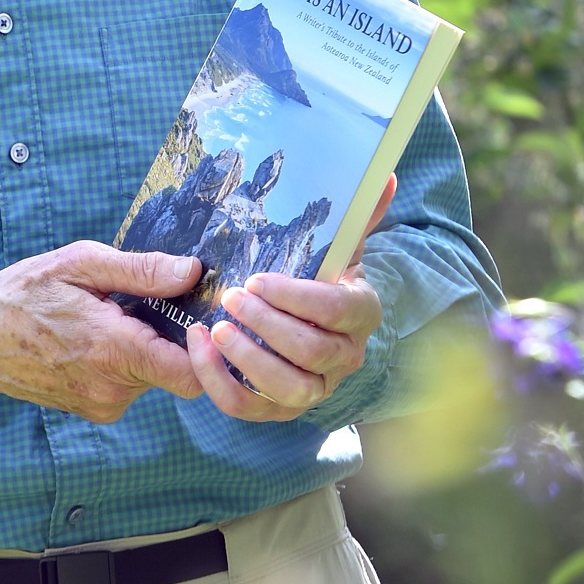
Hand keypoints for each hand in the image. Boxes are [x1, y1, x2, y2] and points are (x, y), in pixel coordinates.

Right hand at [0, 242, 204, 422]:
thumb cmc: (24, 294)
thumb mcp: (80, 264)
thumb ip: (141, 270)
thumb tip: (192, 271)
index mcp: (114, 351)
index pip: (191, 372)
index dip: (206, 348)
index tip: (197, 317)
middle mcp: (112, 389)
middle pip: (176, 371)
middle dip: (170, 337)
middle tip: (143, 303)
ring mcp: (101, 406)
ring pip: (152, 378)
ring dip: (145, 348)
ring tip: (110, 317)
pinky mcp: (93, 412)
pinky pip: (128, 386)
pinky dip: (125, 363)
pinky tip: (97, 337)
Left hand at [184, 175, 396, 423]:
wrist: (309, 323)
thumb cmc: (317, 278)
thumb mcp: (336, 246)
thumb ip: (357, 213)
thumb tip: (384, 175)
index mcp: (360, 313)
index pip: (337, 310)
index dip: (296, 299)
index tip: (256, 279)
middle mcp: (344, 358)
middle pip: (311, 351)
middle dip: (267, 325)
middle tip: (230, 297)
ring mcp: (314, 389)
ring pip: (289, 388)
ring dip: (248, 360)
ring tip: (215, 329)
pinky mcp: (279, 409)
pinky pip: (249, 408)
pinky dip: (219, 384)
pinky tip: (199, 349)